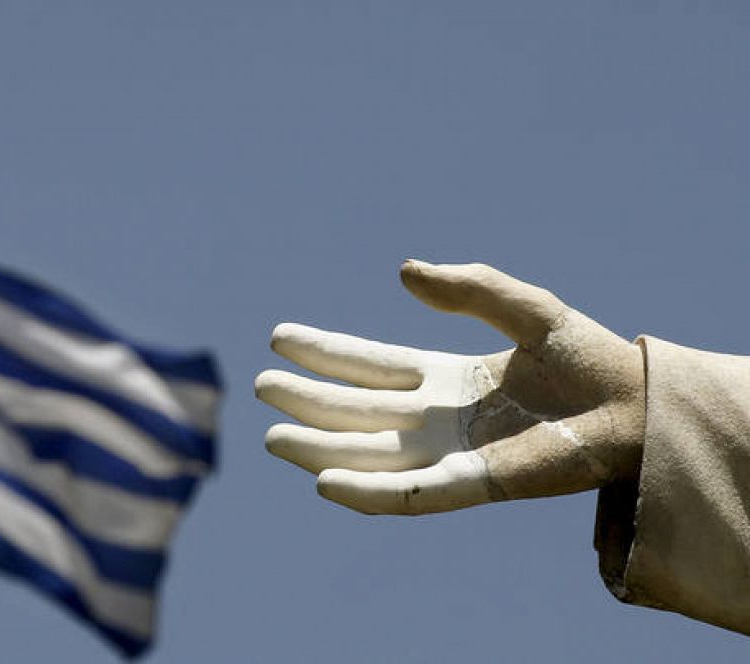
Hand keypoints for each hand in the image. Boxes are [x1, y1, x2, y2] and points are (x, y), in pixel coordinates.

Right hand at [255, 261, 644, 514]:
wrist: (635, 406)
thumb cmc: (586, 355)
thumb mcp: (524, 307)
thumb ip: (468, 287)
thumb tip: (403, 272)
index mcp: (445, 376)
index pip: (369, 365)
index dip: (324, 352)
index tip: (279, 338)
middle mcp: (438, 418)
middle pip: (356, 410)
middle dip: (308, 401)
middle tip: (259, 387)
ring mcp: (451, 453)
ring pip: (369, 454)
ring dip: (321, 448)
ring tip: (274, 437)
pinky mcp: (474, 484)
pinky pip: (411, 492)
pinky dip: (368, 491)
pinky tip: (326, 483)